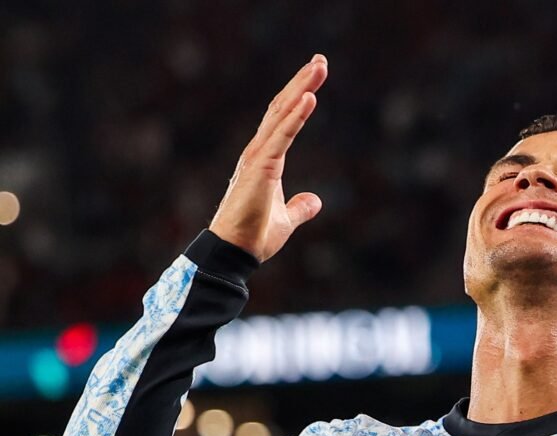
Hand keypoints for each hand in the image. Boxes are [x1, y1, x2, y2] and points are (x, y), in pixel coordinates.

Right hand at [209, 55, 327, 261]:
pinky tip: (309, 97)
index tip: (314, 77)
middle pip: (282, 108)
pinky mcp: (261, 167)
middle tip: (321, 60)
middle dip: (301, 82)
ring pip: (282, 115)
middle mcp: (259, 152)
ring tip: (318, 67)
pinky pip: (282, 136)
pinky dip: (296, 116)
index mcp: (265, 159)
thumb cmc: (255, 236)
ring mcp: (258, 157)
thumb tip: (315, 201)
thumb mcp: (287, 219)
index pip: (283, 120)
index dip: (298, 97)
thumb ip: (299, 207)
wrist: (236, 253)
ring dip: (301, 89)